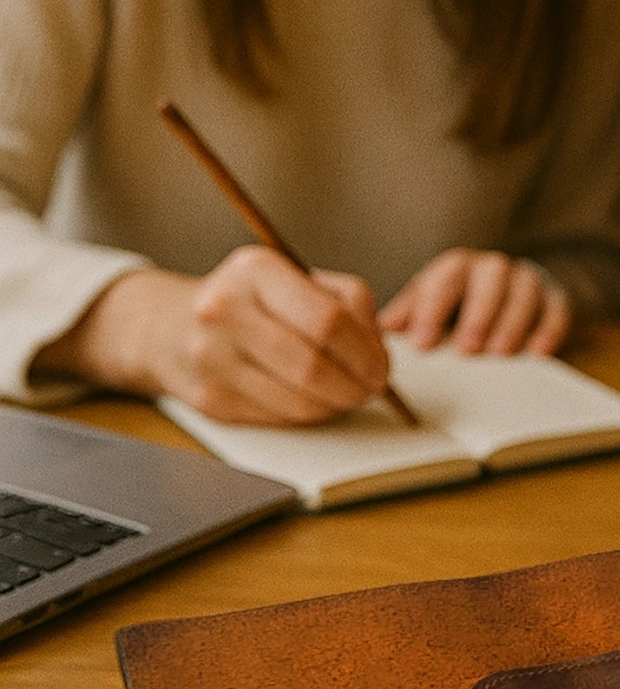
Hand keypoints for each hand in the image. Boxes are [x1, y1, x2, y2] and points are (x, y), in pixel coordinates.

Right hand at [33, 249, 391, 423]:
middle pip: (314, 366)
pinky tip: (312, 399)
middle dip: (356, 385)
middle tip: (371, 388)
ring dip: (336, 405)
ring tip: (346, 394)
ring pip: (299, 401)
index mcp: (256, 270)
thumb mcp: (295, 278)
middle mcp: (226, 310)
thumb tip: (378, 353)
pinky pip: (279, 418)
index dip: (366, 352)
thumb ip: (348, 303)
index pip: (329, 320)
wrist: (169, 327)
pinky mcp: (210, 401)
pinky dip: (307, 414)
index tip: (381, 366)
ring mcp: (213, 358)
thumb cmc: (250, 301)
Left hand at [379, 250, 571, 354]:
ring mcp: (525, 280)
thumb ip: (409, 314)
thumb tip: (382, 328)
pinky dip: (549, 328)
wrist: (507, 290)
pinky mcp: (554, 297)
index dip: (431, 311)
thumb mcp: (429, 303)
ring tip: (501, 353)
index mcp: (457, 267)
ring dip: (512, 321)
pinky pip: (556, 307)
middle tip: (467, 348)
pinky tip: (538, 352)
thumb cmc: (459, 304)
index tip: (422, 344)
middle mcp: (492, 268)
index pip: (443, 282)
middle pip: (488, 281)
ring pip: (524, 291)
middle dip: (477, 314)